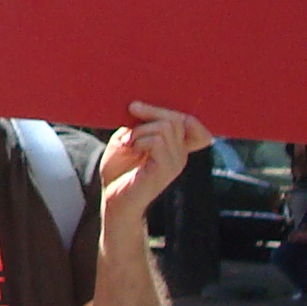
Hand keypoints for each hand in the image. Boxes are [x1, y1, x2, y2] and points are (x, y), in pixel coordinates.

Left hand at [102, 101, 212, 218]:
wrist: (113, 198)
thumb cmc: (118, 171)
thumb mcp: (127, 138)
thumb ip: (139, 123)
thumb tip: (139, 107)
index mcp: (175, 147)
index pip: (193, 125)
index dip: (174, 112)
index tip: (139, 109)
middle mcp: (180, 154)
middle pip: (176, 119)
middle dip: (149, 114)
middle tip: (128, 128)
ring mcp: (176, 162)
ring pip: (165, 127)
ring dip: (139, 131)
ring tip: (128, 144)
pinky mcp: (166, 169)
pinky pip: (158, 141)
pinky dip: (139, 140)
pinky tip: (130, 150)